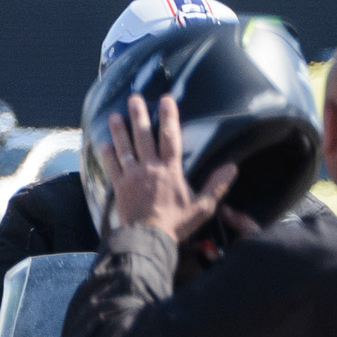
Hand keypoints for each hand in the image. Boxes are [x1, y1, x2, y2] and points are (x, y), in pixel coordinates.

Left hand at [97, 94, 231, 242]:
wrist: (147, 237)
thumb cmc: (177, 222)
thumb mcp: (203, 206)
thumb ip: (217, 185)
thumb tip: (232, 167)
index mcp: (170, 170)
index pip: (170, 138)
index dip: (169, 117)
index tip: (166, 100)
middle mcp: (150, 168)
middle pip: (144, 137)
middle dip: (139, 116)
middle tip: (134, 99)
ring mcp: (132, 176)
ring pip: (125, 147)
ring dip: (120, 130)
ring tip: (115, 115)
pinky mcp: (119, 186)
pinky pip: (112, 166)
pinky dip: (107, 155)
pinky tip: (104, 144)